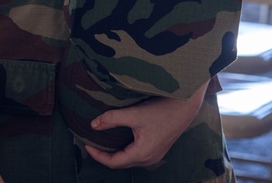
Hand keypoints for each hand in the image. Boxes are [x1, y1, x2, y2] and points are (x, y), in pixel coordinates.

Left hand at [83, 84, 206, 168]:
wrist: (185, 107)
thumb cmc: (161, 110)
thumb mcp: (134, 114)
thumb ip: (112, 119)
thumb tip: (93, 125)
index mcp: (142, 154)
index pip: (114, 162)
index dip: (98, 155)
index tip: (86, 144)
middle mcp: (148, 159)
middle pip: (120, 163)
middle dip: (104, 155)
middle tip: (91, 143)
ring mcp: (154, 156)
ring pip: (128, 160)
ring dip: (114, 153)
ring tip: (101, 141)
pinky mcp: (157, 150)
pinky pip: (136, 156)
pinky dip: (124, 151)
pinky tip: (118, 140)